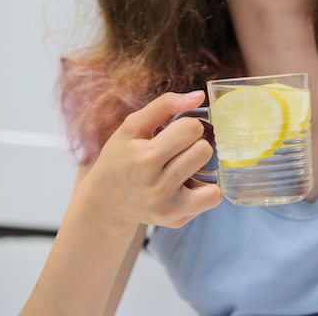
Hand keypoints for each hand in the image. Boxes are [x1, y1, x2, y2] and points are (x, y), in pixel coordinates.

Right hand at [75, 90, 222, 229]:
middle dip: (194, 144)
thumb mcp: (132, 127)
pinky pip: (213, 197)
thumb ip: (164, 106)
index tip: (174, 132)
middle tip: (177, 150)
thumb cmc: (120, 159)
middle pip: (204, 149)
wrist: (104, 203)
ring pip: (213, 172)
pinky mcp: (177, 220)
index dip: (187, 125)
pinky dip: (207, 188)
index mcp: (144, 157)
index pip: (192, 128)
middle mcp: (157, 185)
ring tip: (182, 166)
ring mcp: (168, 206)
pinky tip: (189, 184)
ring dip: (200, 165)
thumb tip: (199, 96)